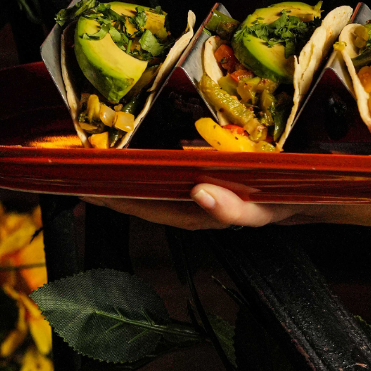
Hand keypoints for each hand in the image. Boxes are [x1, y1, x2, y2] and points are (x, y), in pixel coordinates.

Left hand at [79, 184, 326, 229]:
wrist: (296, 194)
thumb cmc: (277, 203)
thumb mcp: (260, 210)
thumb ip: (231, 210)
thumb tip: (200, 191)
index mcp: (193, 213)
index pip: (143, 206)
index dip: (112, 197)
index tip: (82, 185)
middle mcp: (187, 204)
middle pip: (138, 197)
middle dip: (107, 186)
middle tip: (74, 169)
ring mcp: (191, 192)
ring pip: (148, 186)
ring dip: (122, 175)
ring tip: (95, 161)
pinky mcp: (199, 177)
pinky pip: (165, 174)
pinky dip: (145, 166)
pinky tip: (134, 156)